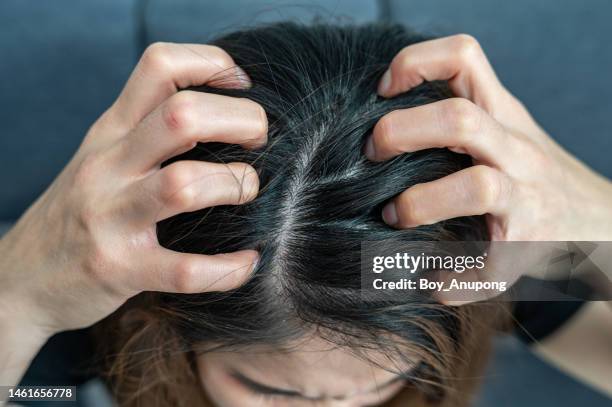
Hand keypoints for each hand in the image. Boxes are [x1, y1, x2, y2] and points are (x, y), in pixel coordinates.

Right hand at [0, 43, 265, 347]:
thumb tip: (221, 111)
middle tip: (260, 141)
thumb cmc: (79, 212)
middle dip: (240, 121)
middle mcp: (108, 165)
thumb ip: (148, 131)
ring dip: (235, 185)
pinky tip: (247, 262)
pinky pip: (184, 270)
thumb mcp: (102, 157)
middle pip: (182, 116)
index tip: (243, 86)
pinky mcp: (119, 269)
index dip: (211, 63)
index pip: (160, 66)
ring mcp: (110, 218)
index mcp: (110, 131)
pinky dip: (227, 269)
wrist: (18, 280)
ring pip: (185, 185)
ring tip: (248, 193)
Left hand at [365, 35, 611, 300]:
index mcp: (501, 114)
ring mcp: (525, 199)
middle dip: (400, 132)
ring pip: (477, 187)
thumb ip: (455, 113)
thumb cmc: (526, 169)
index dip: (415, 64)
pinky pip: (486, 267)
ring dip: (421, 203)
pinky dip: (449, 280)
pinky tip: (430, 281)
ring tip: (393, 216)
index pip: (463, 58)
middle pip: (459, 120)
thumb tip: (376, 119)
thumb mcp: (501, 126)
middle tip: (371, 153)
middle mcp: (516, 150)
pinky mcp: (524, 248)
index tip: (382, 92)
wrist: (595, 221)